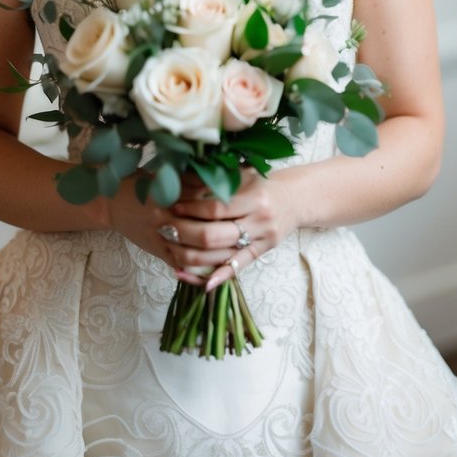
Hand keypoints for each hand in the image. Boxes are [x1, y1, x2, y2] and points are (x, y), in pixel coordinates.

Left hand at [167, 169, 295, 290]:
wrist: (292, 199)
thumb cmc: (260, 184)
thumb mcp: (242, 173)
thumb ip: (216, 176)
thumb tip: (180, 176)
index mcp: (252, 196)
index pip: (215, 208)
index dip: (191, 209)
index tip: (171, 207)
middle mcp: (258, 220)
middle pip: (215, 235)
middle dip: (185, 234)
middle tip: (164, 229)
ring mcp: (261, 239)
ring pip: (222, 255)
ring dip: (193, 257)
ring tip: (171, 251)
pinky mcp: (261, 253)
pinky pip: (238, 268)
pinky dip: (219, 276)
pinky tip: (201, 282)